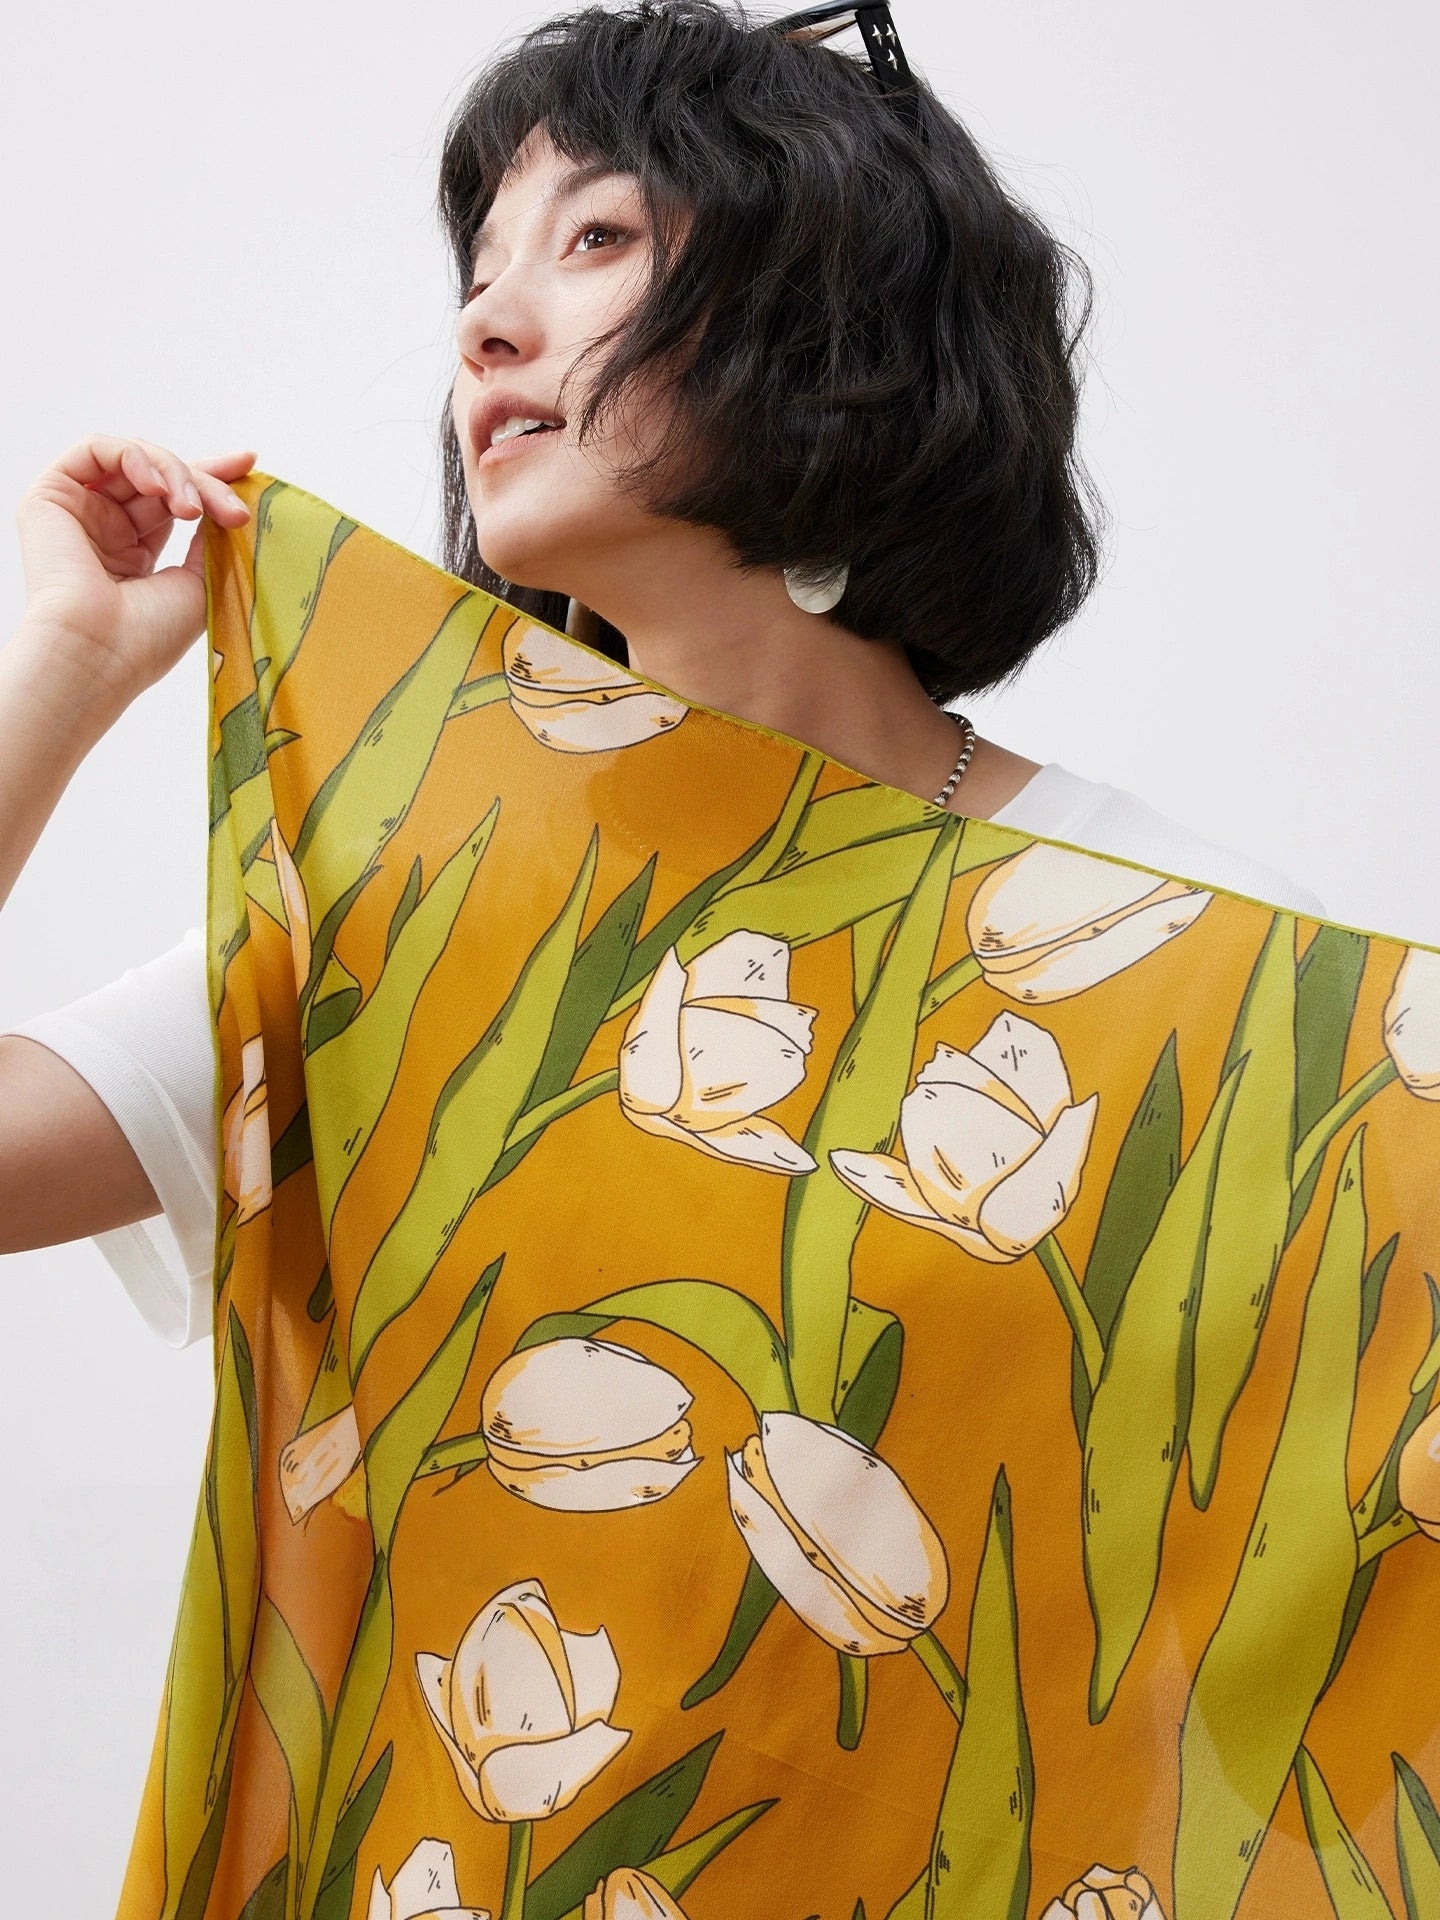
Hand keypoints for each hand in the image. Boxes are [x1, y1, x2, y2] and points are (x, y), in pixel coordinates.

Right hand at [14, 436, 254, 716]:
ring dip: (175, 474)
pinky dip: (134, 456)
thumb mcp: (201, 582)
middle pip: (162, 477)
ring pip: (135, 460)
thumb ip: (214, 537)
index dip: (212, 477)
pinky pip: (96, 449)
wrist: (99, 653)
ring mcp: (78, 511)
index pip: (176, 499)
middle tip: (234, 511)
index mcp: (134, 553)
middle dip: (205, 480)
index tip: (248, 463)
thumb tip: (231, 500)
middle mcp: (105, 528)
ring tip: (193, 510)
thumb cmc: (148, 637)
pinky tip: (157, 486)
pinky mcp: (51, 496)